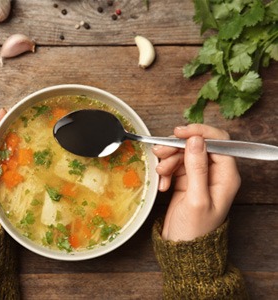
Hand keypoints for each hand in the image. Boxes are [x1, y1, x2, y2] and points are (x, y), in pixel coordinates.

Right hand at [152, 124, 240, 240]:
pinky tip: (163, 185)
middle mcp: (215, 172)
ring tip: (160, 173)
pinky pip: (175, 165)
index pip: (219, 142)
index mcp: (226, 176)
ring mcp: (199, 175)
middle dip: (177, 147)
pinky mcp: (186, 180)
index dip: (199, 133)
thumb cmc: (194, 229)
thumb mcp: (196, 199)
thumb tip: (196, 140)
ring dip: (169, 160)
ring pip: (183, 154)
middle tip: (160, 152)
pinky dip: (166, 171)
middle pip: (197, 145)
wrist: (181, 247)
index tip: (179, 133)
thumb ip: (197, 168)